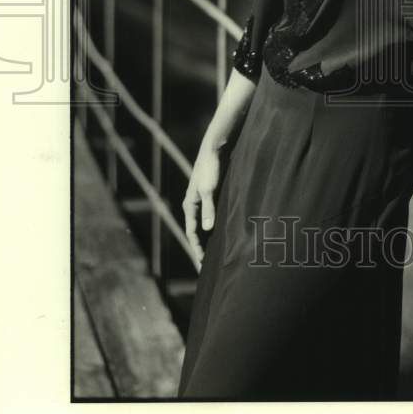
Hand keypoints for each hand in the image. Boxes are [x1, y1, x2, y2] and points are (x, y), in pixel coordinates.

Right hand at [182, 140, 222, 266]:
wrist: (214, 149)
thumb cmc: (210, 168)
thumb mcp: (209, 189)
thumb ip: (209, 209)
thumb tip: (207, 230)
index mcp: (190, 205)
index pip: (191, 233)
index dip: (196, 249)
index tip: (201, 263)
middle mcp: (193, 204)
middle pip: (195, 231)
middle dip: (199, 247)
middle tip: (205, 264)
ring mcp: (201, 200)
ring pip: (203, 224)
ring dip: (207, 238)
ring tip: (214, 252)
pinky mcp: (210, 195)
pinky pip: (210, 216)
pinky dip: (213, 227)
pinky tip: (222, 232)